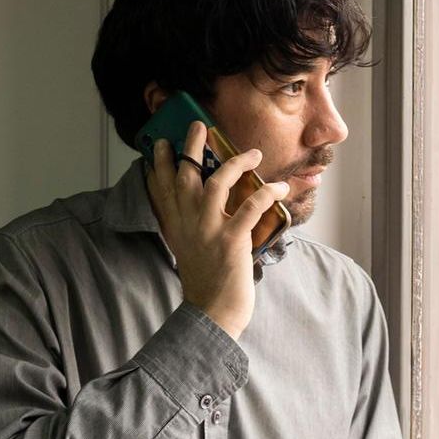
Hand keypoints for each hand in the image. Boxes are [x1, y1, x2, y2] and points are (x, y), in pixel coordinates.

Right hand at [145, 120, 288, 340]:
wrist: (212, 313)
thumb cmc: (206, 283)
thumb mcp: (189, 251)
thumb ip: (190, 226)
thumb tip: (200, 207)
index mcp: (177, 226)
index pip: (162, 188)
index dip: (160, 164)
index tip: (159, 143)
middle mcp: (188, 224)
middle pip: (186, 176)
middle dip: (191, 147)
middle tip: (199, 125)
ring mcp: (209, 231)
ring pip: (216, 183)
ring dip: (235, 163)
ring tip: (253, 152)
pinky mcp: (231, 241)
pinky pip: (250, 207)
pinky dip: (267, 194)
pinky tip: (279, 188)